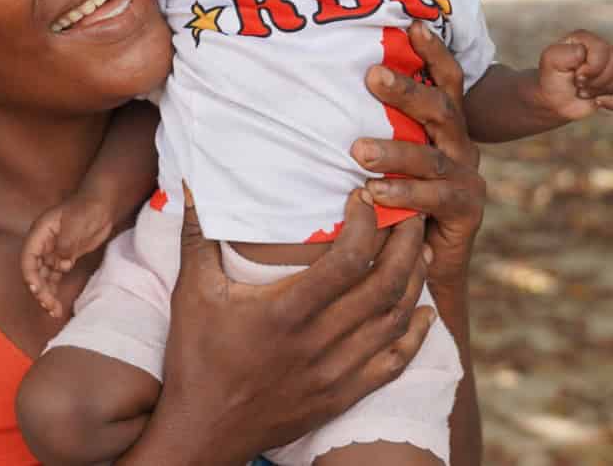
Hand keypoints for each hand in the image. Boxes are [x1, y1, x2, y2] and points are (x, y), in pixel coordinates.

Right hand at [21, 193, 117, 318]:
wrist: (102, 206)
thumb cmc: (86, 209)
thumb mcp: (75, 224)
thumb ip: (65, 245)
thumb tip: (60, 265)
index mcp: (40, 233)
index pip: (28, 257)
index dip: (30, 275)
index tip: (37, 290)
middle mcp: (43, 244)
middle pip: (34, 271)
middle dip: (39, 290)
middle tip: (49, 306)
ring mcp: (53, 252)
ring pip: (44, 277)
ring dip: (46, 294)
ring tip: (53, 310)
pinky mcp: (64, 258)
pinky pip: (54, 277)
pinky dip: (54, 290)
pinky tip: (57, 303)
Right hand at [135, 185, 433, 461]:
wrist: (204, 432)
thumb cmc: (194, 358)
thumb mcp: (192, 292)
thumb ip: (196, 233)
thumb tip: (188, 181)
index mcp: (286, 311)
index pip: (347, 259)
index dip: (365, 223)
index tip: (363, 196)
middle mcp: (318, 341)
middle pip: (384, 284)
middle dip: (405, 242)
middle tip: (411, 211)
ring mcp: (335, 373)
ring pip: (394, 320)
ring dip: (415, 281)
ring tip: (421, 249)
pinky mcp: (342, 396)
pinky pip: (393, 363)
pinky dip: (414, 335)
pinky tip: (423, 311)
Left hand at [353, 21, 485, 286]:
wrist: (423, 263)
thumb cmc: (393, 201)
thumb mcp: (383, 158)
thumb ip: (369, 127)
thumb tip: (312, 87)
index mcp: (443, 125)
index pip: (445, 80)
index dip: (433, 52)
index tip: (412, 25)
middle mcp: (460, 145)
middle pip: (440, 108)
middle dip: (408, 90)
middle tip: (371, 75)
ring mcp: (468, 178)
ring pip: (431, 157)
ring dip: (394, 151)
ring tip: (357, 151)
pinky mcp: (468, 211)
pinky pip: (436, 197)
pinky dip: (405, 193)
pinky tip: (373, 193)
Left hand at [537, 28, 612, 119]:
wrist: (554, 101)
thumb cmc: (551, 78)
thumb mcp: (550, 62)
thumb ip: (564, 53)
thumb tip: (583, 53)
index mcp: (586, 39)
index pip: (603, 50)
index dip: (591, 68)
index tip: (575, 76)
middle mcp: (603, 48)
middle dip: (596, 81)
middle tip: (579, 85)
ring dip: (601, 90)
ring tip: (584, 91)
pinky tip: (598, 101)